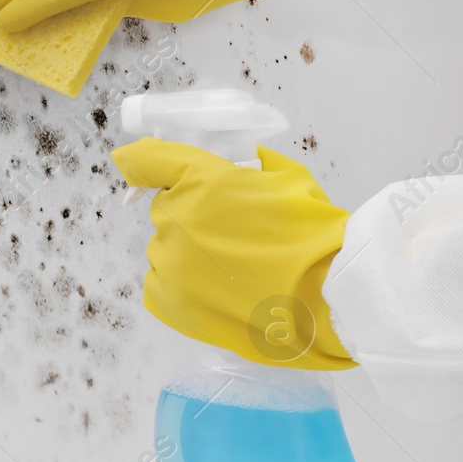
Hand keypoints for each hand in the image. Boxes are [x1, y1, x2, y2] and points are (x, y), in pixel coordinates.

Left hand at [111, 139, 354, 370]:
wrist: (329, 301)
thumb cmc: (315, 236)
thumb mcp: (290, 178)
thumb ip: (252, 164)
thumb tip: (239, 160)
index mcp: (201, 182)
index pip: (147, 160)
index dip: (141, 160)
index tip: (134, 162)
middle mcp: (175, 220)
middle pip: (167, 210)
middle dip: (193, 214)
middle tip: (234, 232)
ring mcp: (169, 264)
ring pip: (166, 248)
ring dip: (189, 252)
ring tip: (236, 268)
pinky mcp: (169, 302)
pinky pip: (162, 282)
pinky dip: (182, 284)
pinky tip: (218, 290)